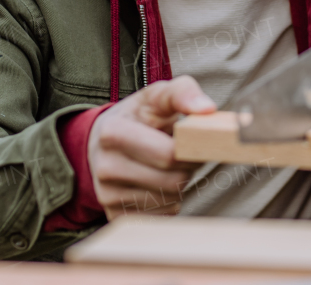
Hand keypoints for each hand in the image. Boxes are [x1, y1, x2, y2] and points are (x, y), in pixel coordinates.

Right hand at [87, 75, 215, 219]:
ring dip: (181, 184)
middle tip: (186, 153)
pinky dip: (170, 200)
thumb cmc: (139, 116)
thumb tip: (206, 109)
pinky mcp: (115, 216)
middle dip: (188, 167)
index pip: (169, 154)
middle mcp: (104, 167)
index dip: (192, 148)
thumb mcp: (157, 96)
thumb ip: (183, 93)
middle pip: (173, 180)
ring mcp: (107, 196)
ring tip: (169, 165)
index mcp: (112, 132)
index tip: (193, 139)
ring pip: (170, 199)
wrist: (105, 141)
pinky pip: (162, 215)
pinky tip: (159, 183)